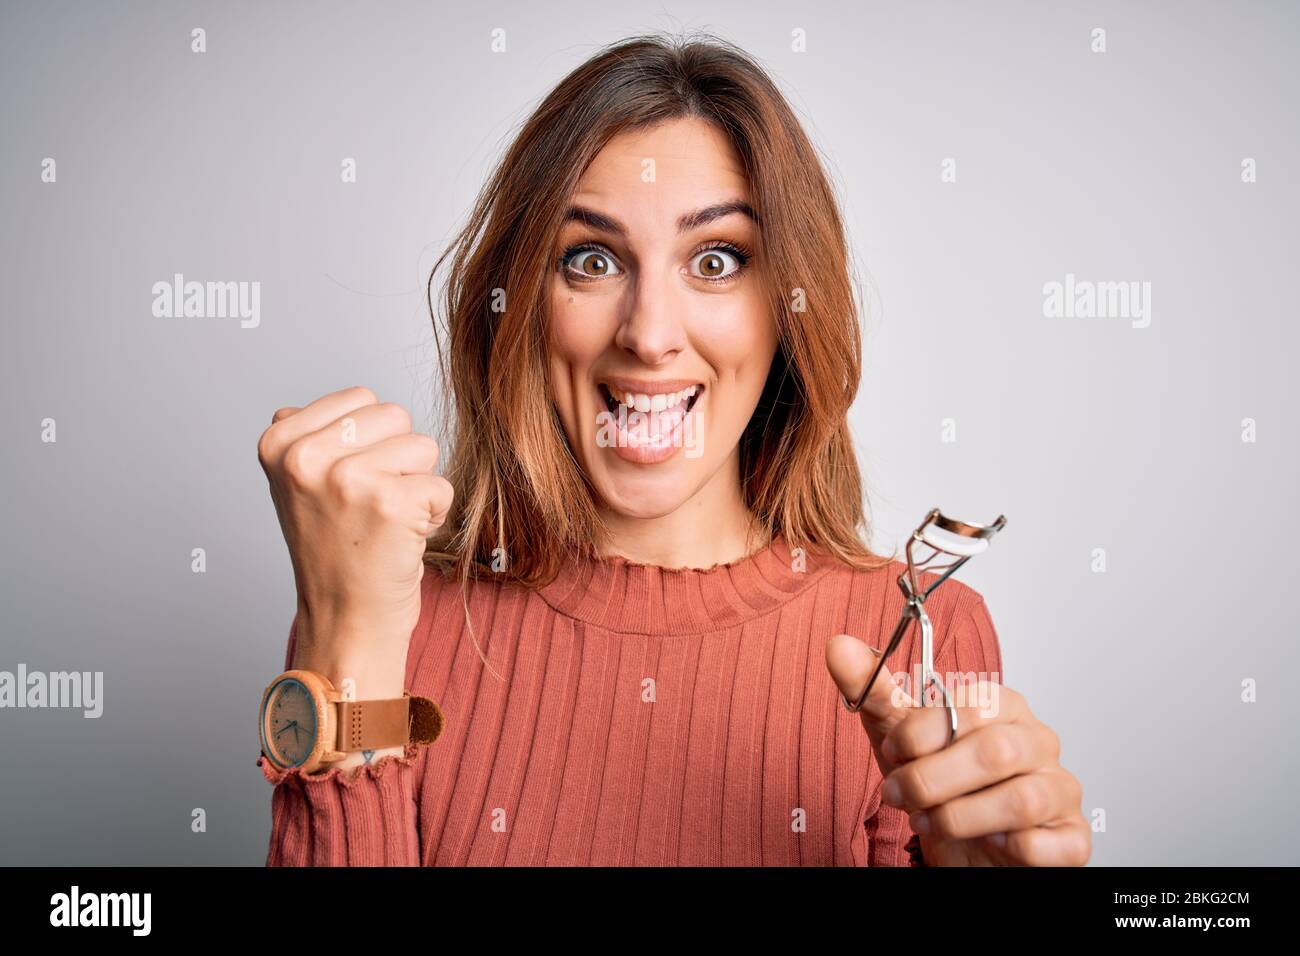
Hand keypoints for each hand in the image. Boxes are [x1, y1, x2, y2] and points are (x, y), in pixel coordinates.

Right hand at [257, 385, 453, 652]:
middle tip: (370, 507)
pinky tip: (402, 539)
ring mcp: (348, 479)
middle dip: (397, 458)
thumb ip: (301, 443)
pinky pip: (442, 484)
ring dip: (417, 485)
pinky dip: (434, 514)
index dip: (369, 442)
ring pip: (423, 446)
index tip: (346, 486)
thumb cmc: (333, 554)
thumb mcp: (296, 490)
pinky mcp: (391, 503)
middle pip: (395, 416)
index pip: (361, 398)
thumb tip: (291, 410)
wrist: (345, 620)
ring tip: (385, 521)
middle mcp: (306, 457)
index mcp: (280, 443)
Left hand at [826, 635, 1089, 865]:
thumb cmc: (939, 782)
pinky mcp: (1072, 837)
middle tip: (899, 796)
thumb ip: (873, 692)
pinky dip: (1015, 850)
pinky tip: (991, 845)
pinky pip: (1052, 844)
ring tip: (930, 822)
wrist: (965, 842)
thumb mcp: (898, 736)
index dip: (917, 736)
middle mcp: (1037, 741)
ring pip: (1020, 801)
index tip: (893, 755)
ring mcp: (1060, 789)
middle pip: (994, 753)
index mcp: (1001, 705)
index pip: (967, 707)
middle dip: (931, 781)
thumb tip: (838, 647)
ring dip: (958, 818)